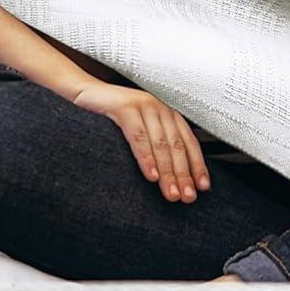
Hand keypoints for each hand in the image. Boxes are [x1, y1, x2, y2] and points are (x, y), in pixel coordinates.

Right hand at [71, 81, 210, 202]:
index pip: (189, 142)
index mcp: (167, 114)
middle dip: (183, 175)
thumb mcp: (142, 129)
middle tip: (187, 197)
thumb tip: (175, 177)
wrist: (87, 93)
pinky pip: (139, 137)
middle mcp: (160, 108)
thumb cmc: (115, 116)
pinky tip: (151, 175)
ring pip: (160, 144)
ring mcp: (143, 106)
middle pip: (176, 146)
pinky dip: (146, 158)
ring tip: (171, 192)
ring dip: (167, 172)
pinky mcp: (125, 107)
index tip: (202, 187)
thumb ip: (158, 145)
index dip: (197, 165)